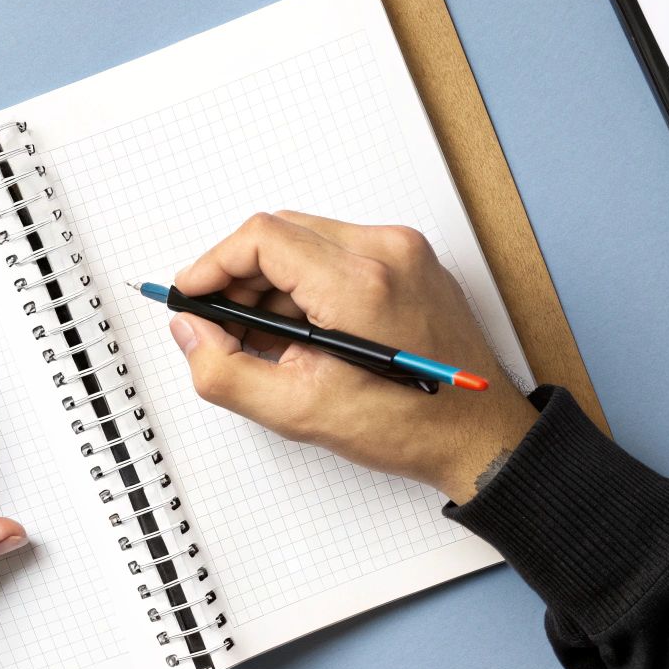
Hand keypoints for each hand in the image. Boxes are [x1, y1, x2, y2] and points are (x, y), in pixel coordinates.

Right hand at [169, 212, 537, 503]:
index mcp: (359, 283)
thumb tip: (189, 331)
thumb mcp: (298, 410)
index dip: (213, 265)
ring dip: (272, 282)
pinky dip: (307, 283)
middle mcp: (385, 252)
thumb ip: (225, 370)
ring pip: (307, 240)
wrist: (478, 436)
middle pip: (282, 233)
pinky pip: (339, 252)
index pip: (261, 238)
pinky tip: (301, 330)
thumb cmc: (408, 426)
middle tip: (222, 326)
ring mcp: (404, 251)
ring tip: (265, 337)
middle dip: (240, 277)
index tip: (191, 296)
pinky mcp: (411, 260)